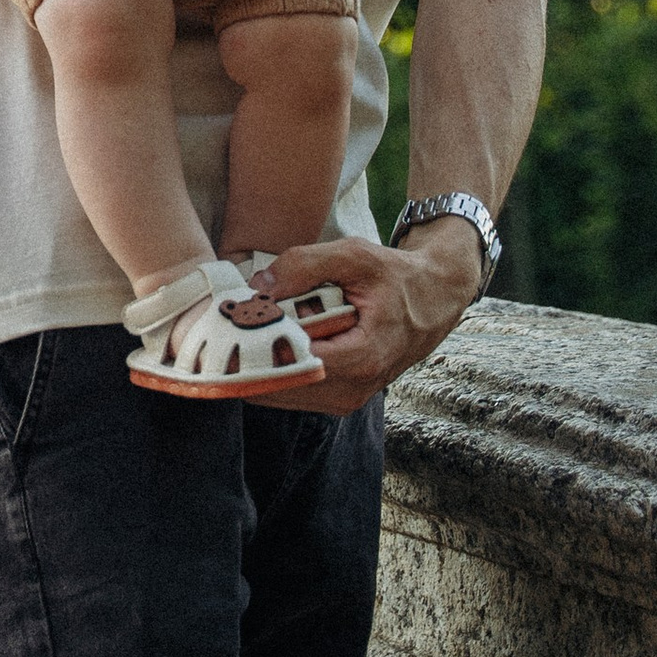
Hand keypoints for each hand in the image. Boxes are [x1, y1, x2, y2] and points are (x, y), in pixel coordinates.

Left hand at [242, 224, 486, 414]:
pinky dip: (275, 369)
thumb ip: (305, 263)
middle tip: (223, 328)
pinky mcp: (339, 398)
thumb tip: (259, 285)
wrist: (432, 298)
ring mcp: (346, 400)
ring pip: (283, 394)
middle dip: (249, 358)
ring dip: (259, 365)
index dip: (255, 348)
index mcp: (361, 357)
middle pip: (281, 385)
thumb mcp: (355, 256)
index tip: (228, 327)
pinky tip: (265, 342)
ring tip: (242, 331)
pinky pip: (295, 391)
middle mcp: (353, 390)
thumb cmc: (395, 276)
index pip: (292, 366)